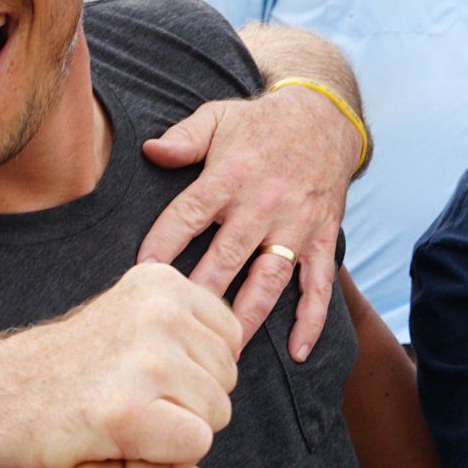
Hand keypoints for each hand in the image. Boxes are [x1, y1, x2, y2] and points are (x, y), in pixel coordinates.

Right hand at [2, 263, 241, 467]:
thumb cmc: (71, 370)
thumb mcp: (128, 316)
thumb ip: (182, 321)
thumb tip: (237, 347)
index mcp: (162, 281)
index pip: (230, 339)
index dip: (193, 369)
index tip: (142, 373)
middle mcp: (160, 310)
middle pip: (227, 379)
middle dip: (188, 400)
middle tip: (128, 398)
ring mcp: (146, 359)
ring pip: (216, 414)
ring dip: (175, 429)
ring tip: (123, 416)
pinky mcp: (131, 412)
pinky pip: (196, 445)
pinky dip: (165, 456)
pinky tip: (122, 441)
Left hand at [137, 85, 359, 360]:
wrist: (326, 116)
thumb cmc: (260, 122)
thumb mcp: (218, 117)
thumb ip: (184, 138)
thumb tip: (149, 150)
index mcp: (231, 175)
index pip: (190, 214)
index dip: (164, 242)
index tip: (141, 271)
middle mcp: (263, 204)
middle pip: (227, 255)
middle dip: (202, 291)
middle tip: (178, 324)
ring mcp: (296, 225)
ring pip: (270, 277)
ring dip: (249, 314)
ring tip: (227, 346)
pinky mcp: (322, 238)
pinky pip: (320, 284)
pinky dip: (312, 319)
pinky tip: (298, 351)